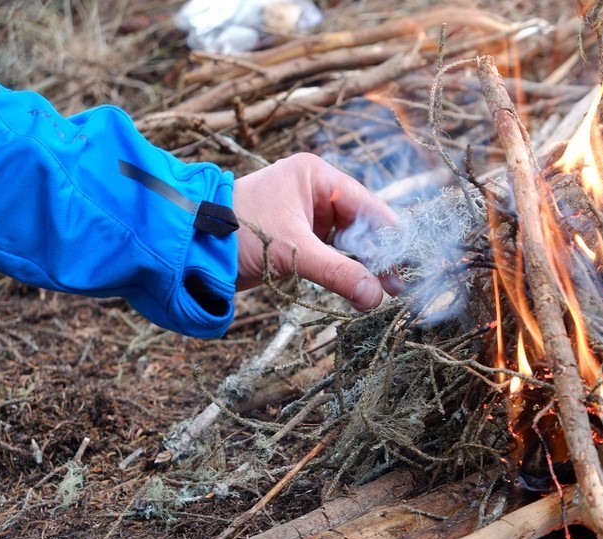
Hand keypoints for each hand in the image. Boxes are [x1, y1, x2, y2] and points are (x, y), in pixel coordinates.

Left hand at [232, 153, 398, 308]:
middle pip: (363, 226)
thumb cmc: (238, 231)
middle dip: (380, 257)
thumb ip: (339, 273)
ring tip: (384, 292)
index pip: (368, 207)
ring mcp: (308, 217)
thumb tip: (376, 297)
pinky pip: (333, 256)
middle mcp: (316, 193)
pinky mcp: (299, 240)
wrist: (190, 246)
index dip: (392, 237)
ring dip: (364, 268)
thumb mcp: (294, 251)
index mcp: (317, 177)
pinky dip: (346, 272)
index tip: (412, 264)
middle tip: (399, 286)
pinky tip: (360, 290)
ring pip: (350, 244)